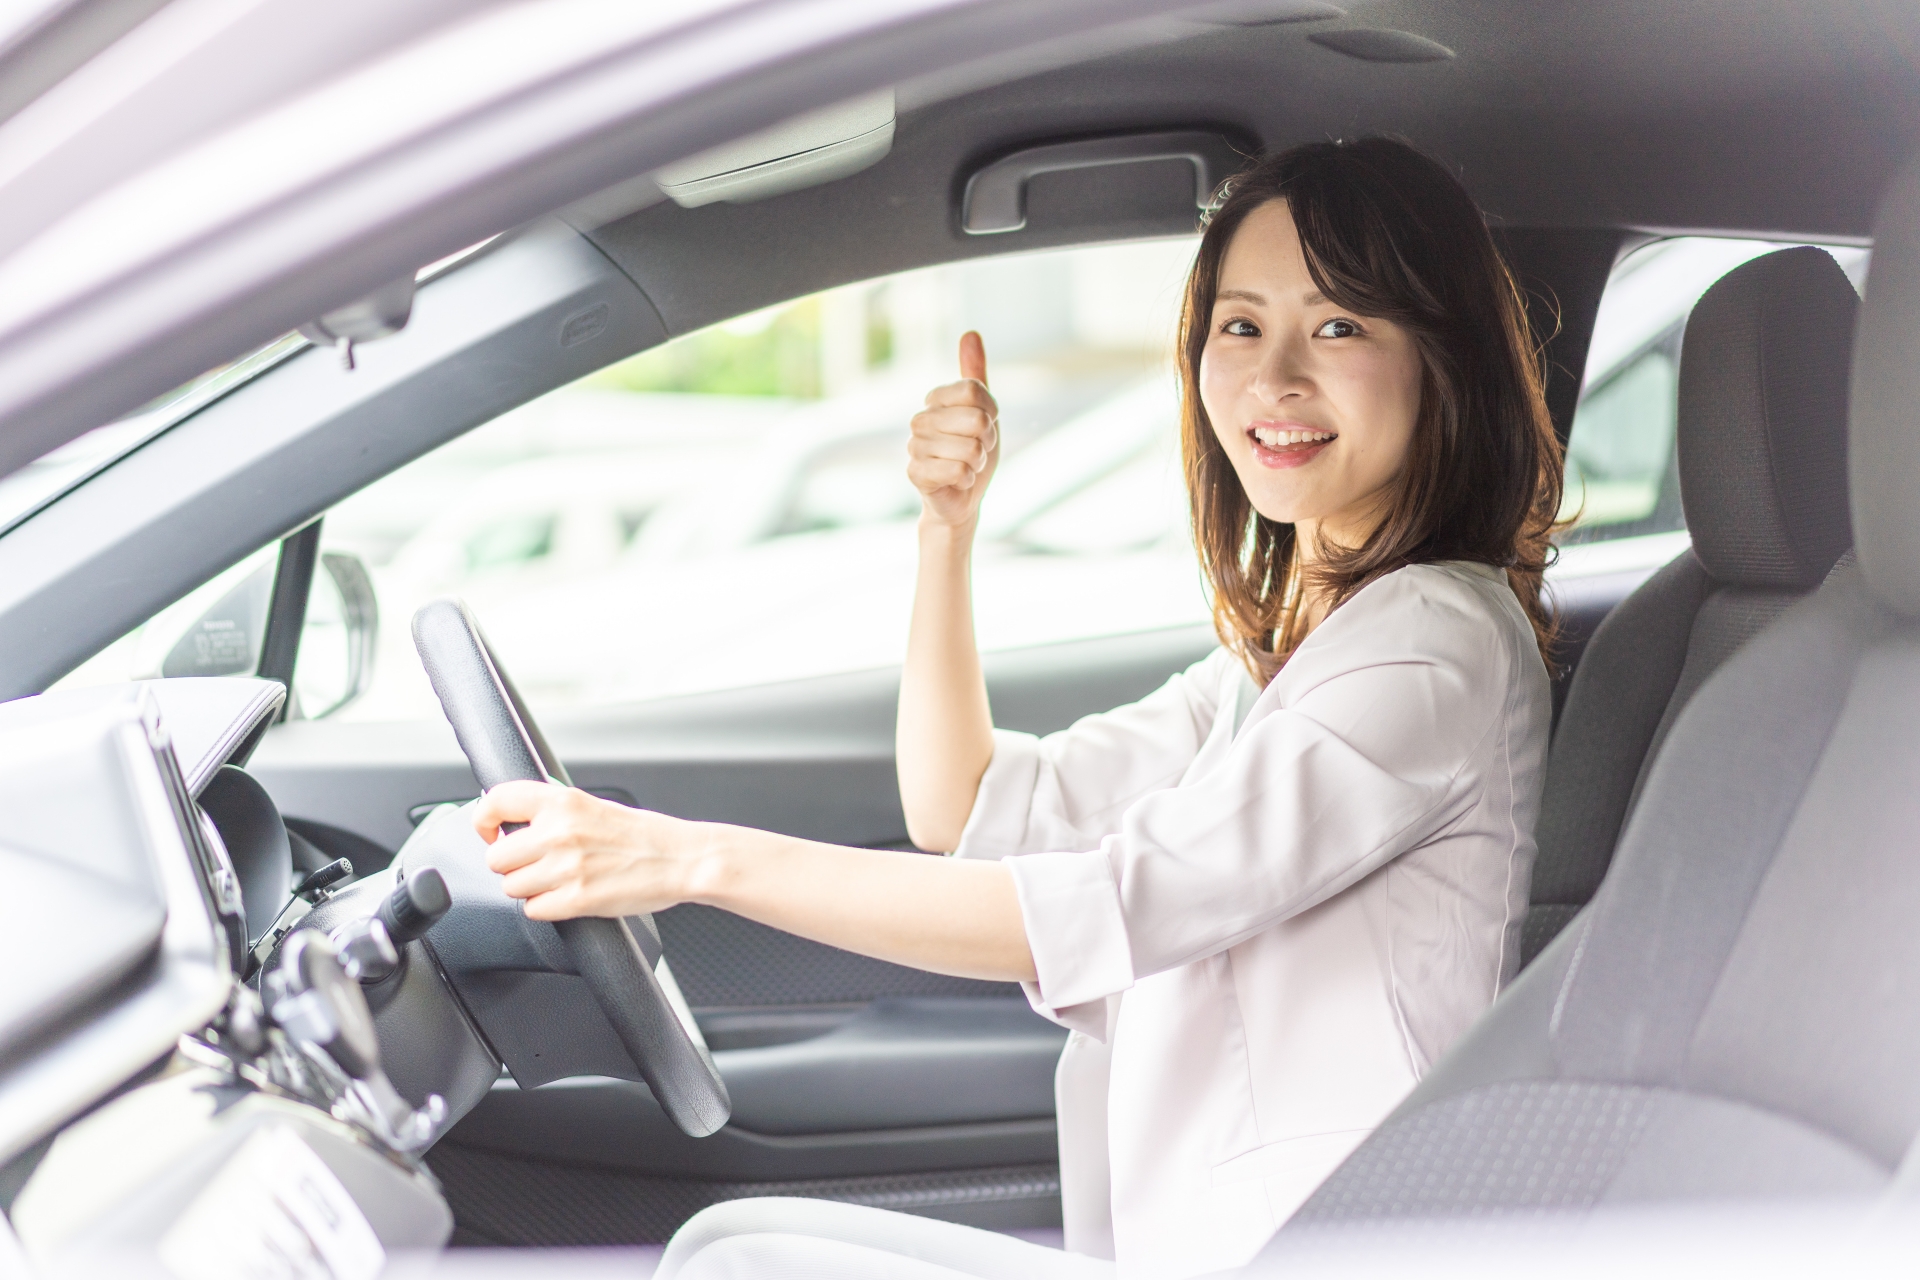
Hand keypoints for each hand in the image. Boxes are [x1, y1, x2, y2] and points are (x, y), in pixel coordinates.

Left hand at [472, 781, 706, 920]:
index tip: (490, 832)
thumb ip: (553, 811)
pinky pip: (533, 910)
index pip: (496, 801)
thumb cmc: (642, 835)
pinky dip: (545, 907)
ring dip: (528, 888)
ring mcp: (567, 868)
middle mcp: (560, 832)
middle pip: (496, 857)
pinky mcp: (576, 900)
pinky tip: (566, 896)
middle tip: (534, 864)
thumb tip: (511, 821)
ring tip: (556, 881)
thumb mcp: (593, 805)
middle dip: (511, 865)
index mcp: (563, 802)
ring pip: (511, 887)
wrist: (681, 859)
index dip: (484, 821)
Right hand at [909, 331, 998, 530]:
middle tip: (976, 451)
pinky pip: (959, 471)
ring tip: (966, 467)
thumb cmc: (973, 453)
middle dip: (986, 442)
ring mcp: (914, 446)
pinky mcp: (915, 473)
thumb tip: (970, 333)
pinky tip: (956, 482)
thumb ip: (975, 375)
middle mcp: (920, 419)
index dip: (991, 413)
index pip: (975, 391)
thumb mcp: (982, 411)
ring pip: (970, 448)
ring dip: (977, 463)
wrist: (963, 498)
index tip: (985, 426)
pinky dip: (967, 479)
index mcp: (935, 400)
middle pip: (976, 420)